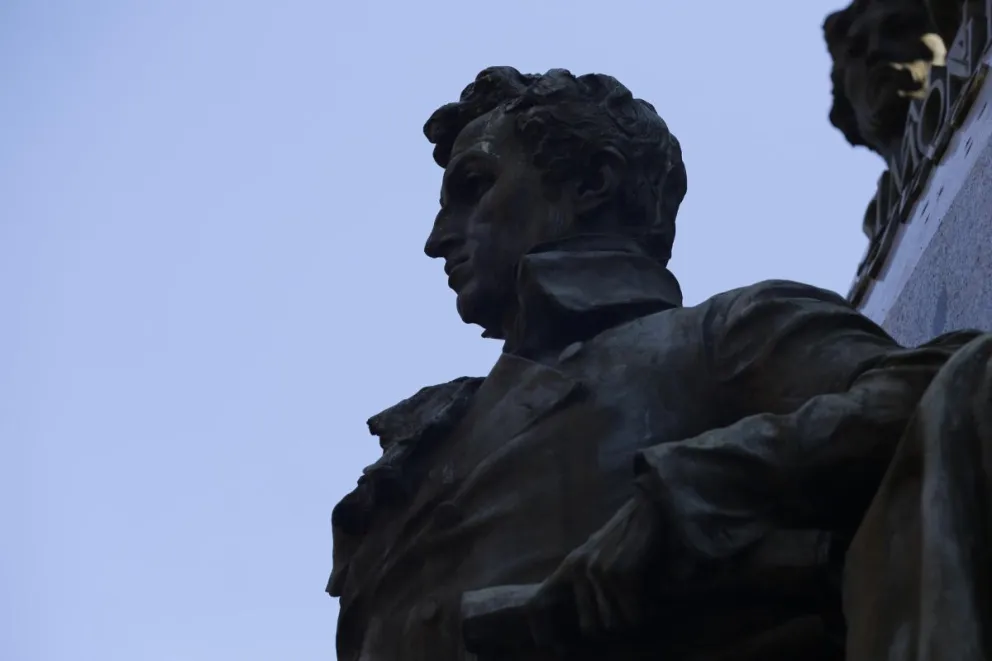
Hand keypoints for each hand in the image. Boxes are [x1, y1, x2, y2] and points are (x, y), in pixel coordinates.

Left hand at [526, 491, 664, 646]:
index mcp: (569, 566)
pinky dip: (641, 614)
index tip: (555, 650)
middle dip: (606, 630)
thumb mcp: (593, 556)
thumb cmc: (622, 537)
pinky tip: (645, 599)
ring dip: (626, 620)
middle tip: (620, 618)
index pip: (538, 603)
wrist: (645, 509)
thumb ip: (583, 582)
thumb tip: (585, 623)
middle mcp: (579, 570)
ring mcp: (599, 572)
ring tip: (635, 601)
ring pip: (613, 625)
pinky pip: (632, 616)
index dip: (540, 631)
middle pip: (589, 628)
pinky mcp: (621, 575)